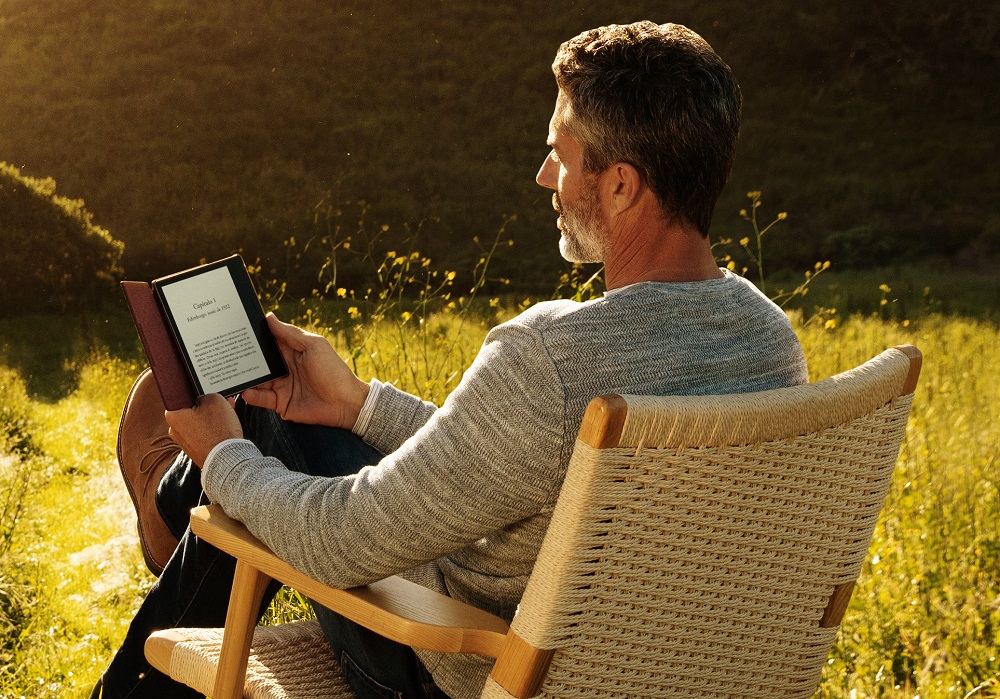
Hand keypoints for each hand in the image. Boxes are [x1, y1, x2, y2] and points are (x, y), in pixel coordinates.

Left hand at [165, 393, 242, 466]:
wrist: (226, 457)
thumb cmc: (217, 429)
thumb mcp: (214, 399)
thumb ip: (206, 394)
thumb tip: (205, 398)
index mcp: (172, 415)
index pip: (180, 396)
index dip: (196, 392)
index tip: (207, 392)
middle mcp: (174, 430)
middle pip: (192, 410)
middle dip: (207, 405)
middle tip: (221, 401)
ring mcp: (184, 442)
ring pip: (199, 422)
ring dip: (212, 416)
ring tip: (228, 412)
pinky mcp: (196, 450)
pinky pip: (204, 434)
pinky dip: (213, 428)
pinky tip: (226, 424)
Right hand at [240, 313, 369, 428]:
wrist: (345, 403)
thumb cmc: (333, 370)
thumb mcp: (314, 346)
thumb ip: (291, 334)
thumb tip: (269, 317)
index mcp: (290, 351)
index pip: (267, 342)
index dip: (253, 337)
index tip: (234, 329)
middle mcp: (282, 368)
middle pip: (258, 362)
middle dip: (242, 358)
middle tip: (225, 352)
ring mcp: (280, 386)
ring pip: (256, 380)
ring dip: (243, 377)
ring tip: (229, 372)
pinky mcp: (279, 403)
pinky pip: (261, 399)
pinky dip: (252, 395)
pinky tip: (246, 390)